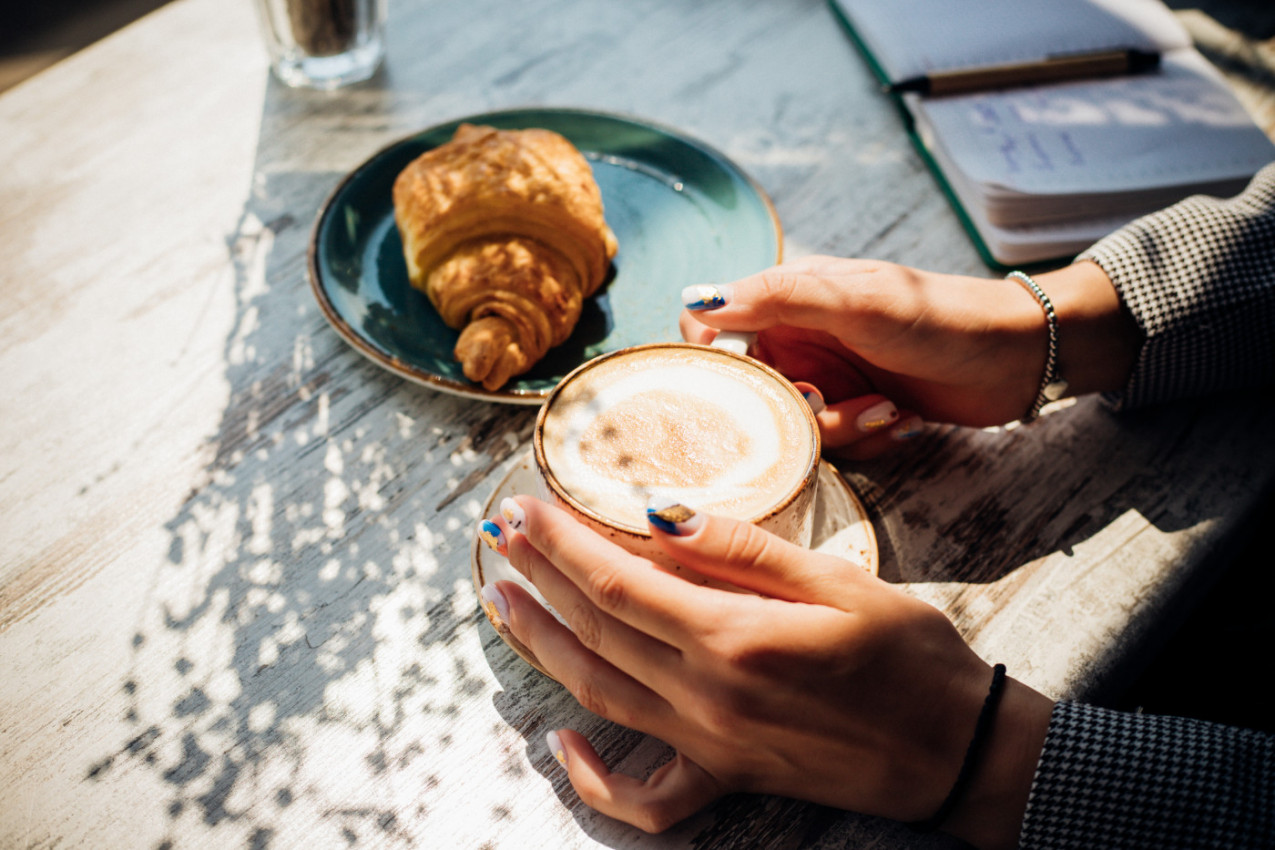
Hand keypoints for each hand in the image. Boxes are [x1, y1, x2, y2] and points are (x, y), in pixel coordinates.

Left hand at [480, 497, 1052, 847]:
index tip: (524, 506)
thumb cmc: (909, 655)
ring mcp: (709, 743)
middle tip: (499, 536)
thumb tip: (660, 514)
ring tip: (502, 604)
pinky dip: (594, 778)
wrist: (956, 750)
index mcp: (734, 637)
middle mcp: (706, 696)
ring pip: (599, 691)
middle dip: (539, 577)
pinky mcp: (725, 775)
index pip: (617, 580)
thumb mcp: (837, 580)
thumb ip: (742, 549)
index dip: (561, 542)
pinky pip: (643, 794)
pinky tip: (560, 744)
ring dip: (542, 646)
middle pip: (596, 629)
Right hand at [681, 256, 1139, 441]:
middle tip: (830, 403)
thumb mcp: (856, 300)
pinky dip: (867, 439)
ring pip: (794, 426)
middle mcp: (800, 338)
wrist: (1019, 356)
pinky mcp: (857, 411)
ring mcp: (829, 377)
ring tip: (888, 408)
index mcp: (789, 299)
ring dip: (842, 429)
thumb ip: (778, 298)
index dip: (712, 360)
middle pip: (752, 391)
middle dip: (793, 409)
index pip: (712, 326)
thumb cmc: (940, 315)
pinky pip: (834, 446)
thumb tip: (698, 300)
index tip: (735, 388)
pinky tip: (903, 420)